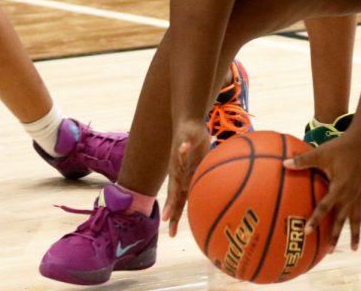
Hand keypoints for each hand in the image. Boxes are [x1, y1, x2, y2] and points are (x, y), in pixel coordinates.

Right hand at [161, 118, 210, 237]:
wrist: (190, 125)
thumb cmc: (189, 129)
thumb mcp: (187, 135)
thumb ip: (185, 142)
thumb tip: (183, 148)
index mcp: (176, 171)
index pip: (173, 191)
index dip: (171, 205)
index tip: (166, 219)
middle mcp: (179, 176)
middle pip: (176, 199)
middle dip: (174, 216)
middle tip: (171, 234)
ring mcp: (185, 176)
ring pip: (183, 198)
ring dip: (179, 213)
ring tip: (174, 231)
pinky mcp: (194, 173)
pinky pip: (193, 189)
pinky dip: (191, 201)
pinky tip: (193, 213)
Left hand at [284, 133, 360, 252]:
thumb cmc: (341, 146)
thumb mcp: (321, 153)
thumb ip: (303, 160)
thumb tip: (283, 163)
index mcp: (338, 188)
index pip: (324, 208)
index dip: (315, 220)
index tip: (307, 232)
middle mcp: (350, 194)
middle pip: (341, 220)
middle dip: (335, 236)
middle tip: (328, 251)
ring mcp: (359, 193)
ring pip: (356, 218)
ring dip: (354, 233)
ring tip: (353, 249)